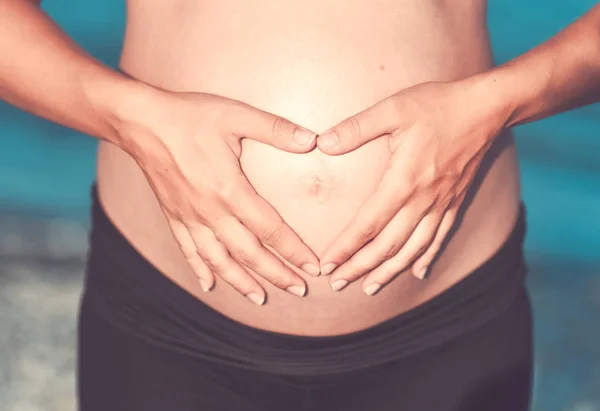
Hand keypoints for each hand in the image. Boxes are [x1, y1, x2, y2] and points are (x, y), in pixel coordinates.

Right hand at [117, 87, 319, 304]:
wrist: (139, 120)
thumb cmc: (189, 116)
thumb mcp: (236, 115)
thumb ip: (275, 129)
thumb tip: (313, 139)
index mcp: (229, 189)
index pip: (270, 229)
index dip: (293, 250)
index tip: (313, 267)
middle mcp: (209, 211)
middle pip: (248, 253)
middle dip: (275, 274)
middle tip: (299, 290)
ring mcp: (189, 217)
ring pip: (218, 260)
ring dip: (241, 282)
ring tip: (260, 299)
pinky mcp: (173, 216)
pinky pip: (187, 251)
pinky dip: (200, 270)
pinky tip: (209, 286)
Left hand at [315, 80, 505, 293]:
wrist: (486, 107)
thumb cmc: (437, 105)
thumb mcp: (393, 108)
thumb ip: (356, 128)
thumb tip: (321, 143)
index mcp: (404, 180)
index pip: (368, 224)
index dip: (346, 247)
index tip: (327, 265)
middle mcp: (423, 199)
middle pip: (388, 244)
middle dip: (360, 267)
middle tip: (338, 285)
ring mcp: (441, 204)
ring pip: (413, 248)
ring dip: (389, 271)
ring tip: (369, 288)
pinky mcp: (455, 202)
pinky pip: (439, 238)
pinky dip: (426, 258)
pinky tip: (417, 273)